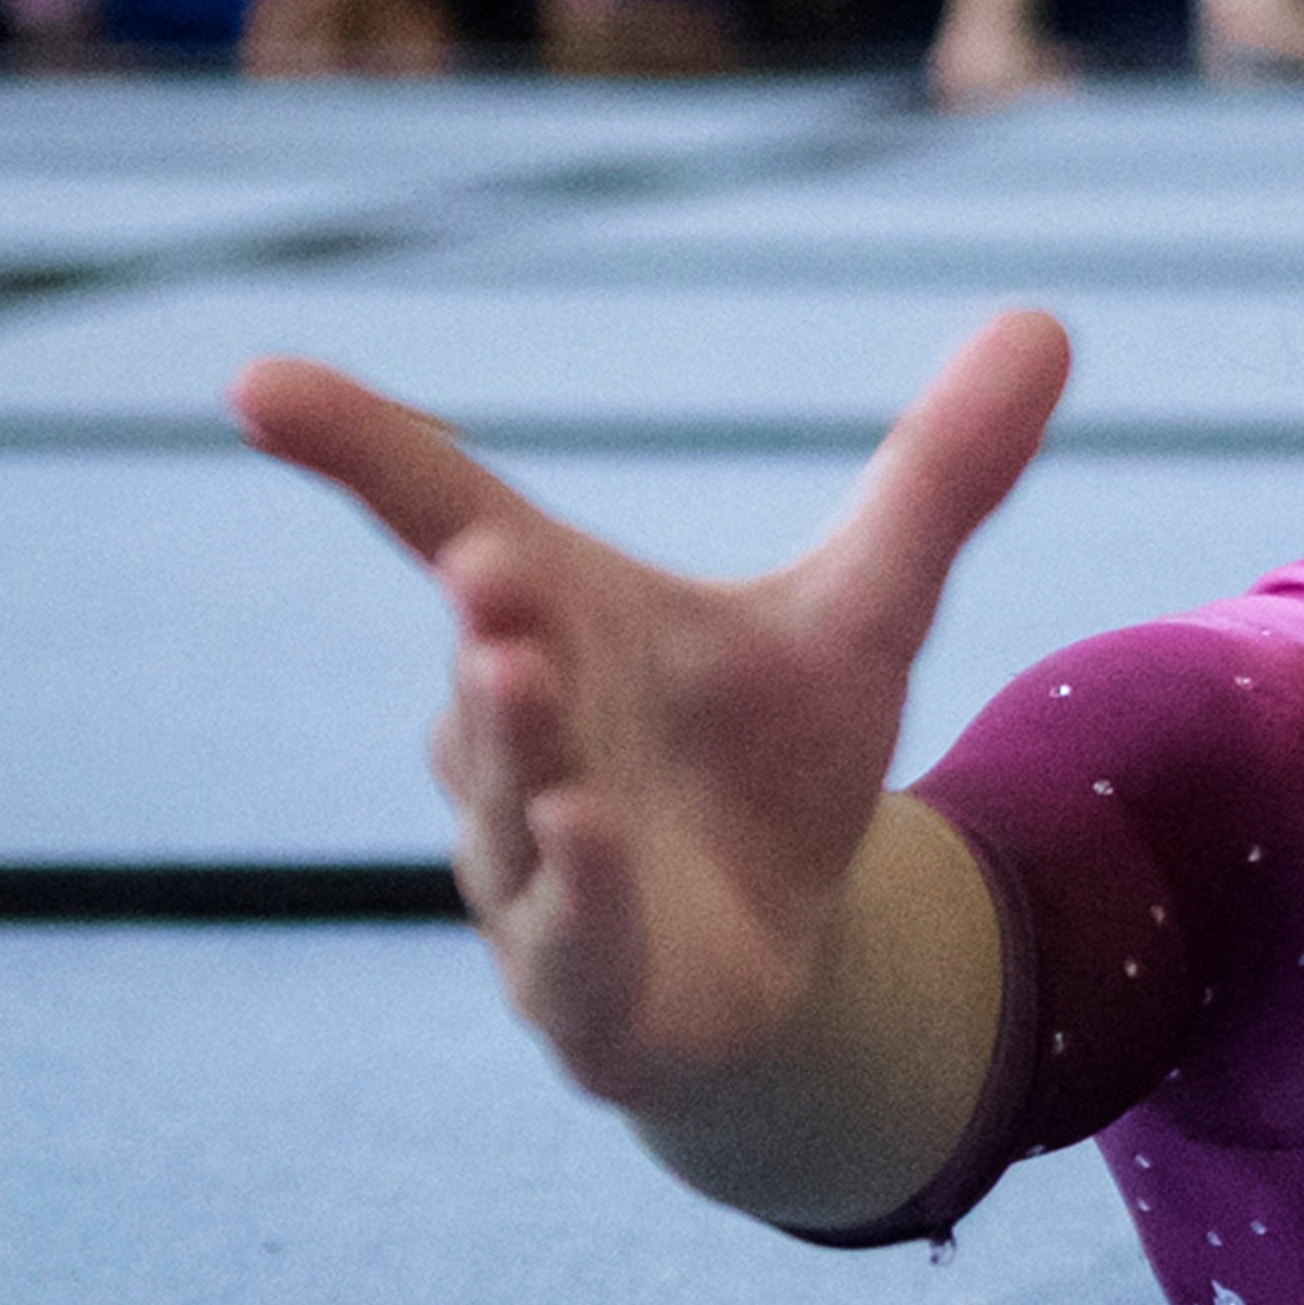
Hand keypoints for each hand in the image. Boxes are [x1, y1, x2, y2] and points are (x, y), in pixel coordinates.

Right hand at [239, 312, 1068, 1111]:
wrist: (782, 963)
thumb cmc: (773, 766)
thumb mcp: (868, 613)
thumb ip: (939, 476)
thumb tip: (1047, 317)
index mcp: (558, 623)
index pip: (438, 513)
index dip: (354, 448)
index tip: (256, 381)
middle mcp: (517, 736)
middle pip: (487, 660)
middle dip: (488, 617)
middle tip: (485, 559)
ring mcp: (531, 868)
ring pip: (510, 802)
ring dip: (516, 744)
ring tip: (515, 668)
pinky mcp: (584, 988)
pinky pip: (568, 934)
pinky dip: (576, 885)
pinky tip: (584, 832)